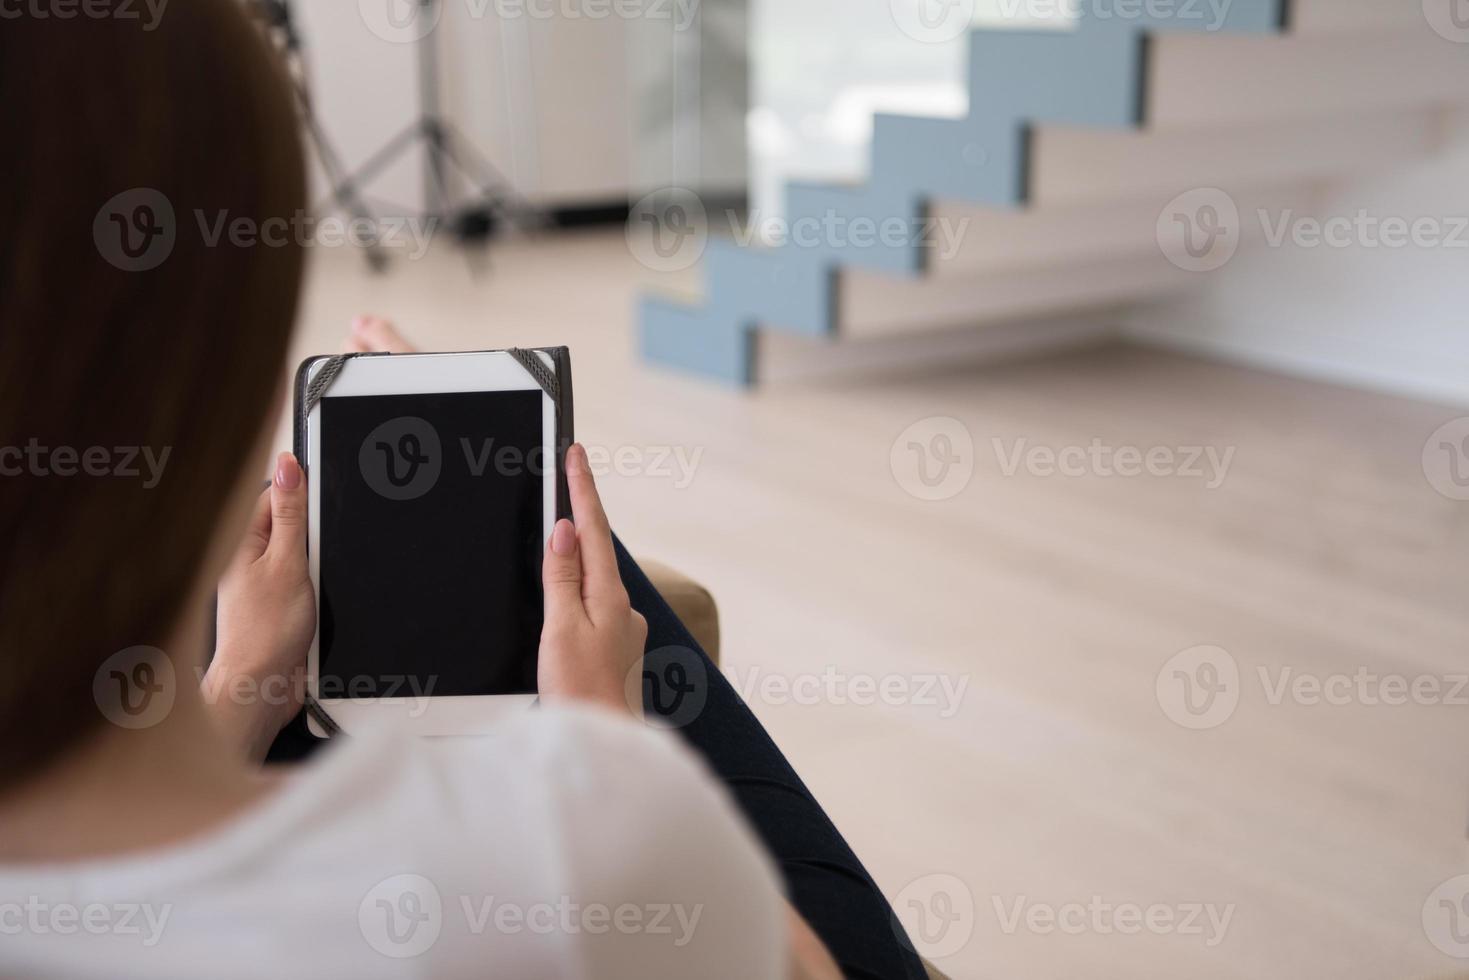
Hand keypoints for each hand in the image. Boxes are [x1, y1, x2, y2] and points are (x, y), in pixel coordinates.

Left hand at [204, 452, 315, 759]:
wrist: (263, 686)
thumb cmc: (265, 633)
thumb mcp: (288, 563)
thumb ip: (292, 515)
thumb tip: (288, 467)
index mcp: (241, 545)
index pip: (270, 498)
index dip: (299, 494)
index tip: (320, 495)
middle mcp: (248, 564)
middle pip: (289, 529)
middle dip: (312, 537)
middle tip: (315, 558)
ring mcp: (263, 588)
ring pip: (301, 559)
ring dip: (317, 569)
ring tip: (311, 590)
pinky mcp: (279, 609)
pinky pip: (305, 586)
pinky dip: (318, 591)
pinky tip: (317, 606)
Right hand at [538, 444, 647, 715]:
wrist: (604, 740)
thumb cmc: (581, 692)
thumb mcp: (561, 627)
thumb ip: (562, 577)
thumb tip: (567, 531)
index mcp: (610, 596)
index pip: (594, 528)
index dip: (582, 488)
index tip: (577, 452)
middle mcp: (624, 608)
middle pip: (597, 548)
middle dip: (580, 514)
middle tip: (568, 473)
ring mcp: (623, 629)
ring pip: (594, 578)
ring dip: (577, 555)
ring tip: (561, 528)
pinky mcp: (615, 648)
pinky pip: (593, 604)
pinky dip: (577, 590)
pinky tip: (566, 599)